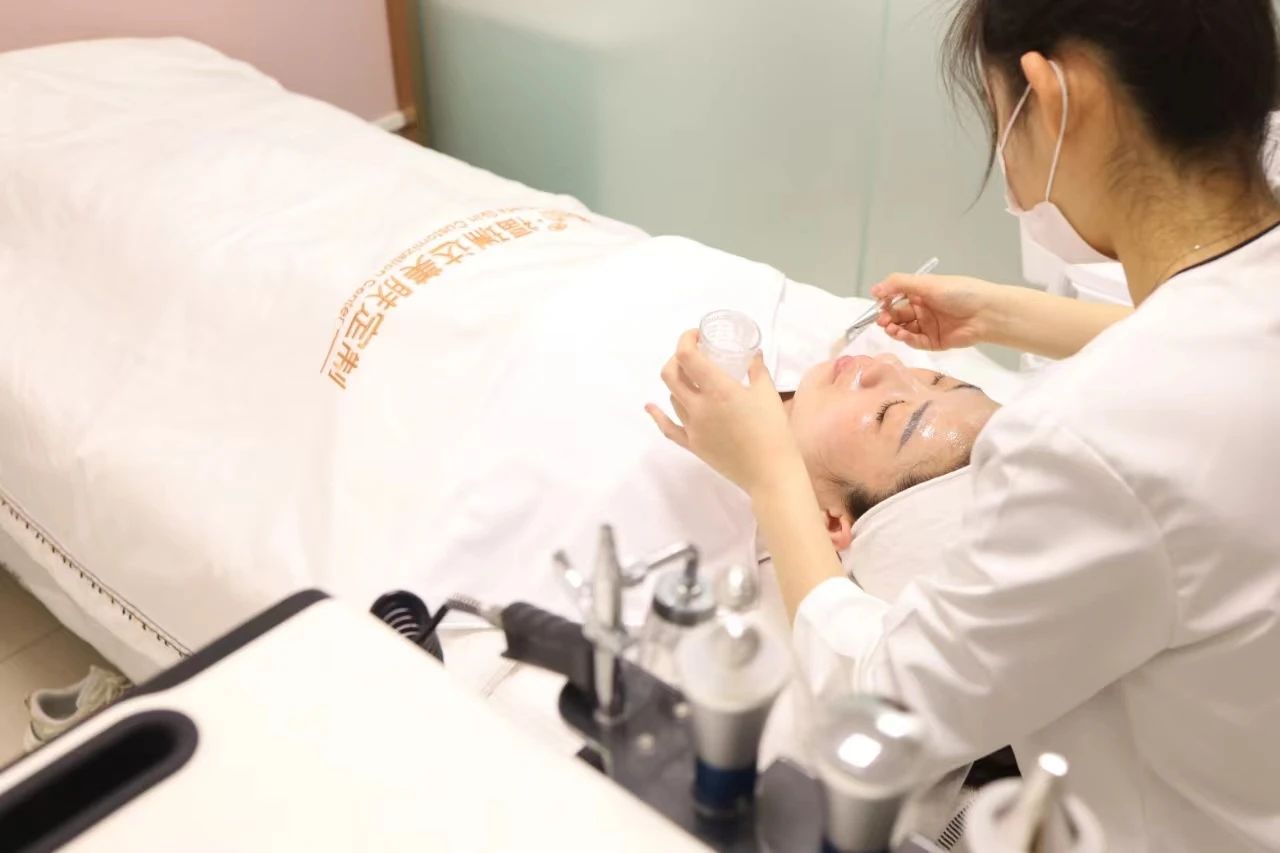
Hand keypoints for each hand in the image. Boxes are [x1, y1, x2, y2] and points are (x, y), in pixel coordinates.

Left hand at [646, 330, 802, 495]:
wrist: (770, 472)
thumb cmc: (773, 431)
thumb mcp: (767, 393)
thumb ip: (757, 369)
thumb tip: (752, 354)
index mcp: (718, 389)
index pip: (687, 356)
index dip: (686, 339)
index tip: (696, 335)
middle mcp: (699, 406)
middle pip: (670, 374)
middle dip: (677, 358)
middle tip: (693, 355)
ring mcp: (693, 427)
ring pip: (672, 397)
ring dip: (678, 383)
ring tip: (693, 379)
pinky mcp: (693, 445)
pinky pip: (668, 427)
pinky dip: (657, 415)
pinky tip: (650, 407)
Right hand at [869, 273, 1003, 350]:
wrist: (986, 313)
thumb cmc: (958, 293)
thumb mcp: (927, 283)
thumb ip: (899, 284)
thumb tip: (874, 290)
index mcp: (921, 293)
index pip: (896, 298)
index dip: (885, 302)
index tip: (878, 305)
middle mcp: (923, 309)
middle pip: (898, 315)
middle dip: (888, 318)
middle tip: (882, 321)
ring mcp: (928, 327)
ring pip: (904, 329)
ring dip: (895, 329)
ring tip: (891, 328)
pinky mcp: (934, 342)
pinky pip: (916, 341)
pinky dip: (907, 339)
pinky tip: (902, 335)